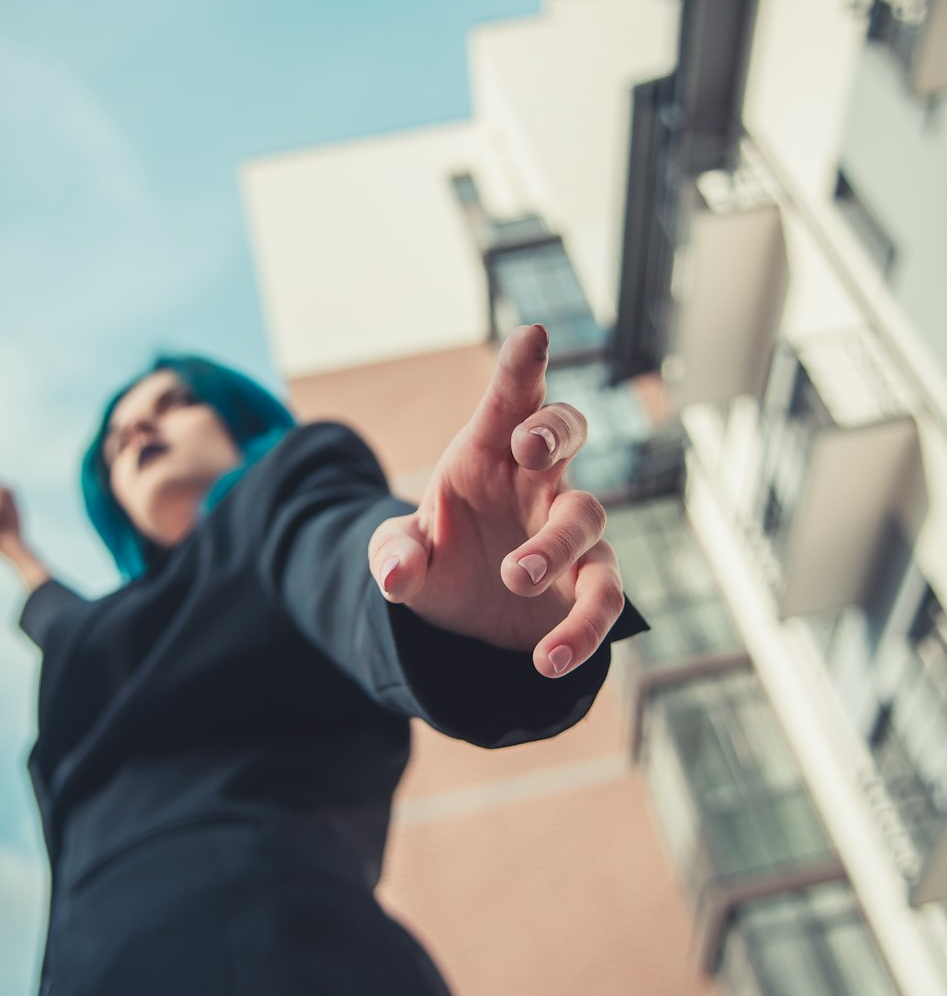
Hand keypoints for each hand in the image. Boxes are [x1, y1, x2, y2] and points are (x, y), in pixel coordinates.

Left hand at [366, 324, 623, 678]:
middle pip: (565, 432)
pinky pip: (604, 595)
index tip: (533, 335)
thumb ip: (392, 556)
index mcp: (487, 453)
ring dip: (554, 542)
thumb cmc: (435, 558)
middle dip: (554, 427)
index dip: (523, 366)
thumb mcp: (399, 557)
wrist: (461, 615)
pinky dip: (583, 628)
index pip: (510, 399)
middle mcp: (536, 481)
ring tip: (514, 576)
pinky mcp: (587, 582)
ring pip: (587, 515)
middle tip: (531, 444)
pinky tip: (548, 660)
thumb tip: (395, 575)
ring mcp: (567, 528)